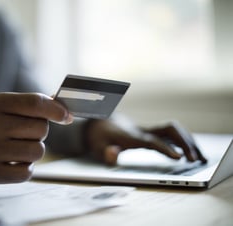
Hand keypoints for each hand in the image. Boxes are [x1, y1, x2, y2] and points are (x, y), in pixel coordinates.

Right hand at [0, 92, 72, 183]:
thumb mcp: (1, 104)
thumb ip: (30, 104)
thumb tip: (62, 110)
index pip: (35, 104)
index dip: (56, 110)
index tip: (66, 116)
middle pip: (41, 129)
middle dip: (39, 131)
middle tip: (23, 132)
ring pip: (37, 151)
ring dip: (33, 149)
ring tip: (17, 147)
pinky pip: (27, 172)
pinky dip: (25, 167)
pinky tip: (13, 161)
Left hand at [84, 115, 206, 165]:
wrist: (99, 122)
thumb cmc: (99, 137)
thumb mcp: (97, 147)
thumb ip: (105, 153)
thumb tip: (113, 154)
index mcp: (131, 136)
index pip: (151, 141)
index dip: (165, 148)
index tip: (179, 158)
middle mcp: (142, 131)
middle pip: (168, 130)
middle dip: (184, 142)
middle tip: (195, 159)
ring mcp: (148, 130)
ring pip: (173, 130)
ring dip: (188, 141)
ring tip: (200, 158)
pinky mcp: (151, 132)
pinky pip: (171, 134)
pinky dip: (184, 141)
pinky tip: (192, 153)